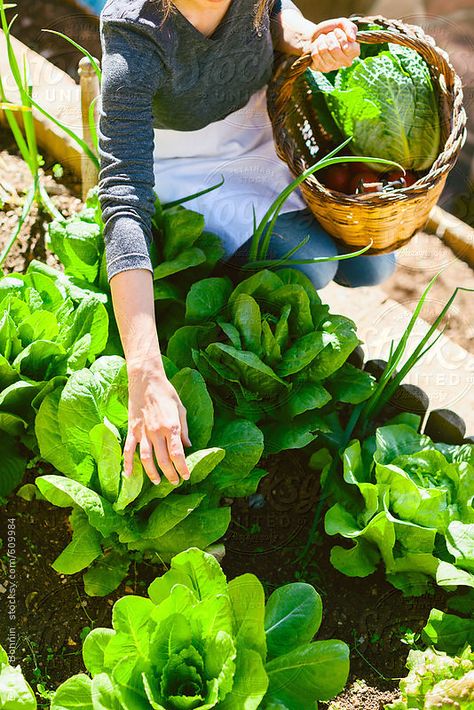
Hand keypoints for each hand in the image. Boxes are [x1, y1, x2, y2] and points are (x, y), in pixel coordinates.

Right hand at [124, 357, 190, 485]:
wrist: (146, 380)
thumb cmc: (166, 392)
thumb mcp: (181, 408)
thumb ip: (184, 429)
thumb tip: (188, 446)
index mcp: (171, 426)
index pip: (178, 454)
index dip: (182, 467)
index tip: (186, 476)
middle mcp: (157, 432)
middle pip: (163, 459)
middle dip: (170, 474)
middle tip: (174, 482)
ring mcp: (143, 431)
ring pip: (146, 458)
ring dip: (152, 473)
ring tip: (157, 482)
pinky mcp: (132, 429)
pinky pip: (129, 450)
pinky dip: (128, 463)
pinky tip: (129, 475)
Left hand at [308, 17, 359, 72]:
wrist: (316, 36)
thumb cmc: (331, 30)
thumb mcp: (342, 23)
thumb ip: (350, 28)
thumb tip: (352, 38)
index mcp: (354, 51)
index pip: (347, 46)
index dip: (340, 36)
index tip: (337, 31)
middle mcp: (346, 61)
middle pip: (334, 49)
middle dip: (329, 37)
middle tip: (329, 36)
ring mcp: (333, 67)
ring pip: (323, 51)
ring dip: (321, 41)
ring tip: (323, 41)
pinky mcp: (322, 68)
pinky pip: (315, 55)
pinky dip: (315, 47)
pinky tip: (318, 48)